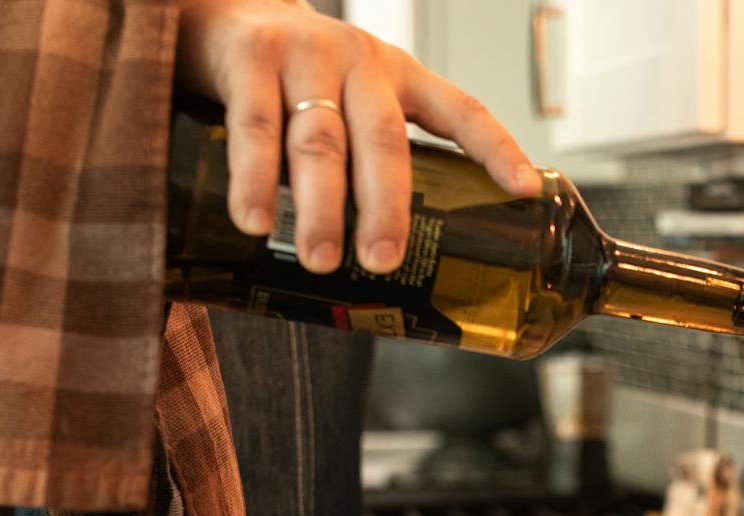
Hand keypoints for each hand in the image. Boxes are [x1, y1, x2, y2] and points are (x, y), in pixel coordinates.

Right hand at [176, 0, 541, 274]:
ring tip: (322, 259)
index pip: (461, 110)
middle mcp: (359, 62)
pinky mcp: (251, 57)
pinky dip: (253, 179)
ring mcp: (305, 56)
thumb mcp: (346, 102)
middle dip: (387, 207)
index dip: (496, 148)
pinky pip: (255, 127)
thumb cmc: (293, 78)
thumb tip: (381, 263)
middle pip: (384, 141)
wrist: (218, 12)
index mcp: (397, 76)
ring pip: (321, 141)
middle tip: (384, 261)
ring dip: (322, 206)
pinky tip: (254, 221)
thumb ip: (364, 159)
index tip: (526, 190)